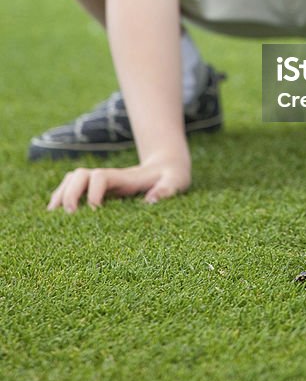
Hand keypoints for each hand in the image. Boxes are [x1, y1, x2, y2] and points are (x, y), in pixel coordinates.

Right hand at [47, 153, 191, 212]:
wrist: (167, 164)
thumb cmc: (172, 176)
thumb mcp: (176, 181)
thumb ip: (167, 189)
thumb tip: (151, 201)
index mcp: (125, 177)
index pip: (101, 176)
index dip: (94, 191)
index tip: (96, 210)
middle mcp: (109, 177)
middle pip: (80, 175)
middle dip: (71, 192)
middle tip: (69, 216)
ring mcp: (102, 182)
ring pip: (72, 179)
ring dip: (61, 194)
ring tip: (53, 217)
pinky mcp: (99, 189)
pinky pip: (73, 188)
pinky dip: (61, 198)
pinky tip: (55, 215)